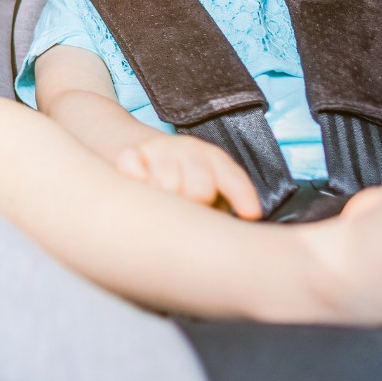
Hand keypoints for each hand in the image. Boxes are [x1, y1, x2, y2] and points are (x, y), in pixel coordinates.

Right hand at [114, 134, 262, 218]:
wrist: (139, 147)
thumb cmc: (181, 178)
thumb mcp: (206, 186)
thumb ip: (220, 206)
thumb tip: (229, 233)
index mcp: (212, 157)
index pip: (232, 176)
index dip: (243, 195)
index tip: (251, 214)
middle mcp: (188, 148)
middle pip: (200, 189)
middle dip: (195, 207)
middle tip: (187, 211)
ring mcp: (158, 149)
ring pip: (167, 186)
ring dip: (164, 202)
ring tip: (164, 204)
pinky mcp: (130, 153)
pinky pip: (135, 172)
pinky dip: (138, 184)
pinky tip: (141, 190)